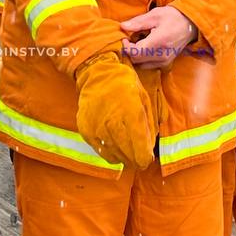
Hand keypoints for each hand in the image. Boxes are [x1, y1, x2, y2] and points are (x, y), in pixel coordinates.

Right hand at [75, 52, 156, 167]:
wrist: (97, 75)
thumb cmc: (125, 86)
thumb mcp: (144, 99)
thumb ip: (148, 125)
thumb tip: (149, 148)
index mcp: (131, 112)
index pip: (140, 147)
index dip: (145, 158)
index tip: (147, 159)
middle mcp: (112, 122)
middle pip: (128, 155)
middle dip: (137, 160)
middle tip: (140, 159)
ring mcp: (97, 128)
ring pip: (116, 156)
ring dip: (125, 158)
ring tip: (129, 151)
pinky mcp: (86, 132)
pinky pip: (102, 152)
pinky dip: (112, 154)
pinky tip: (116, 147)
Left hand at [120, 6, 197, 68]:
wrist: (190, 24)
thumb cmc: (173, 17)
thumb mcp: (155, 15)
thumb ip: (138, 22)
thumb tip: (123, 26)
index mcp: (159, 41)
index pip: (136, 52)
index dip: (126, 46)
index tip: (125, 38)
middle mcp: (162, 55)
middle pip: (137, 60)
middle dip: (130, 50)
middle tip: (131, 39)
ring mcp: (165, 61)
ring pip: (141, 64)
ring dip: (137, 55)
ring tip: (140, 43)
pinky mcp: (166, 63)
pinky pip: (149, 65)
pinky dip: (144, 59)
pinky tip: (147, 48)